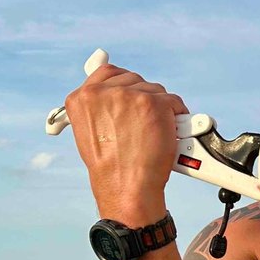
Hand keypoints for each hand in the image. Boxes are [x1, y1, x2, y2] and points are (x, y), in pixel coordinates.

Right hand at [63, 63, 189, 223]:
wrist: (126, 187)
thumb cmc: (112, 167)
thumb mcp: (91, 132)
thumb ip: (100, 108)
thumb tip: (115, 92)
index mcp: (82, 98)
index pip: (107, 73)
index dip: (123, 84)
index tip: (130, 93)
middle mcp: (103, 92)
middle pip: (134, 80)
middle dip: (143, 98)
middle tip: (144, 123)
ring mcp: (130, 95)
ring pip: (155, 90)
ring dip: (160, 109)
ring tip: (153, 132)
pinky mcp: (154, 103)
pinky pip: (173, 101)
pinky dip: (177, 115)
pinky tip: (170, 131)